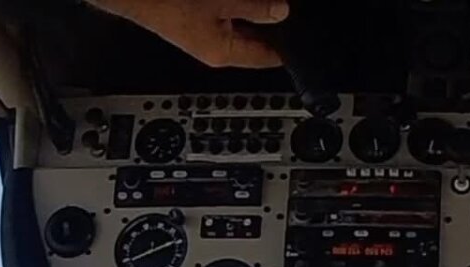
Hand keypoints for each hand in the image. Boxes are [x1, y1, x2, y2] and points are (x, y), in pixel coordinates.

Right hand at [94, 0, 289, 68]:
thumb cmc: (166, 3)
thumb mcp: (220, 2)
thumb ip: (254, 8)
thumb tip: (281, 12)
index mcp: (224, 53)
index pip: (267, 58)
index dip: (288, 48)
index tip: (304, 40)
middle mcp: (215, 48)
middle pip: (255, 41)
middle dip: (272, 24)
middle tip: (288, 10)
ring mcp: (204, 33)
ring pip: (240, 24)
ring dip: (252, 11)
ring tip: (270, 2)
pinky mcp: (195, 17)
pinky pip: (224, 14)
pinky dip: (234, 6)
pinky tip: (239, 0)